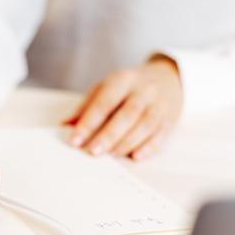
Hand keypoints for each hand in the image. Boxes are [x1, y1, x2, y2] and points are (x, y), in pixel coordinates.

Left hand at [63, 55, 182, 159]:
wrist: (168, 78)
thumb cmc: (129, 87)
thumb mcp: (107, 88)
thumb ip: (87, 106)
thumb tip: (65, 124)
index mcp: (123, 80)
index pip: (104, 101)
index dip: (89, 122)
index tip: (75, 140)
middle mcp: (143, 90)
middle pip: (127, 114)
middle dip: (109, 134)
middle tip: (93, 151)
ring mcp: (159, 105)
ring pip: (145, 125)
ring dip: (127, 142)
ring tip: (111, 155)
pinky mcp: (169, 119)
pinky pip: (160, 134)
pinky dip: (148, 147)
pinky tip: (135, 157)